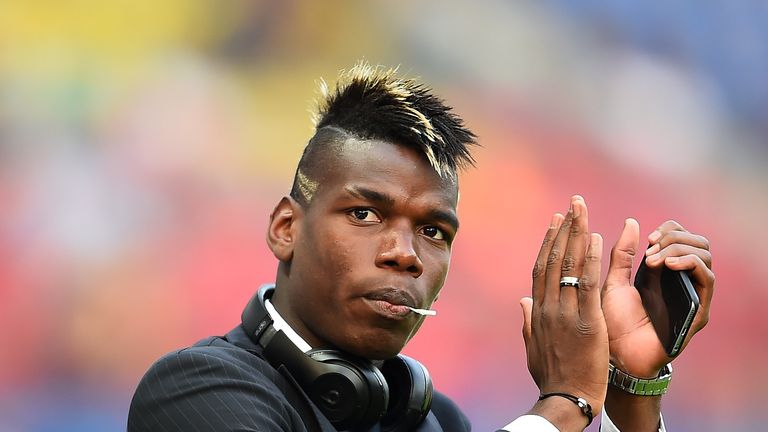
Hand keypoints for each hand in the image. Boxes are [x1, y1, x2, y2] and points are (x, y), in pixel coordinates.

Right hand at [520, 196, 608, 428]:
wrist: (565, 399)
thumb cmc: (552, 376)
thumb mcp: (534, 346)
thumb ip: (528, 320)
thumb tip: (523, 300)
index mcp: (538, 311)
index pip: (542, 268)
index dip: (549, 242)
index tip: (556, 222)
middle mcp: (548, 306)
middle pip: (554, 259)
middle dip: (564, 229)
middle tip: (572, 204)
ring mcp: (566, 312)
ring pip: (569, 265)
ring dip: (576, 234)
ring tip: (582, 210)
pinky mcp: (587, 321)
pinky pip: (588, 284)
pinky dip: (590, 259)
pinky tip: (596, 239)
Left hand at [601, 219, 714, 376]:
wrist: (616, 355)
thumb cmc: (612, 322)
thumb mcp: (613, 281)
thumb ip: (622, 254)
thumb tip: (631, 222)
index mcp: (661, 271)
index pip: (681, 236)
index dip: (668, 230)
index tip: (648, 238)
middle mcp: (681, 281)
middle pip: (697, 242)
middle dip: (674, 237)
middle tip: (651, 247)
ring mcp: (692, 295)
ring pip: (704, 255)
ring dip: (678, 248)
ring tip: (654, 258)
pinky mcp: (699, 311)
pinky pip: (706, 278)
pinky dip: (689, 263)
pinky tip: (668, 265)